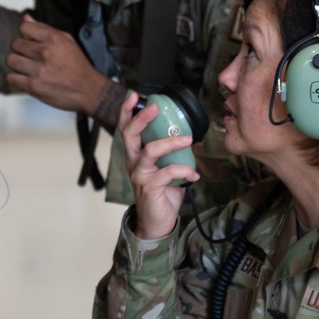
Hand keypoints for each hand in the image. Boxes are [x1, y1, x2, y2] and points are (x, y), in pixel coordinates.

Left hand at [6, 15, 109, 114]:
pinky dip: (16, 78)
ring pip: (10, 60)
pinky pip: (11, 78)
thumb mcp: (66, 41)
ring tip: (26, 66)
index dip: (25, 34)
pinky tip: (25, 77)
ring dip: (16, 63)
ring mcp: (38, 70)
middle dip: (20, 49)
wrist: (88, 90)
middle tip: (29, 55)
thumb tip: (26, 17)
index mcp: (54, 39)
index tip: (30, 40)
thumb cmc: (78, 66)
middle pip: (15, 43)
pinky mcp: (33, 86)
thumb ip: (44, 28)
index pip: (24, 27)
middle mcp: (45, 52)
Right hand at [119, 92, 198, 239]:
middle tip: (156, 107)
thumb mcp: (163, 168)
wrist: (156, 222)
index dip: (126, 111)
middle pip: (130, 134)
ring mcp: (139, 174)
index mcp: (134, 154)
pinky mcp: (149, 187)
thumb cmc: (161, 192)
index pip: (125, 128)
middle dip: (142, 118)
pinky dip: (184, 171)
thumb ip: (169, 153)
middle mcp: (133, 162)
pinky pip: (168, 173)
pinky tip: (194, 175)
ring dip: (170, 142)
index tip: (134, 95)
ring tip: (188, 139)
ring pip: (150, 150)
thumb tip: (186, 135)